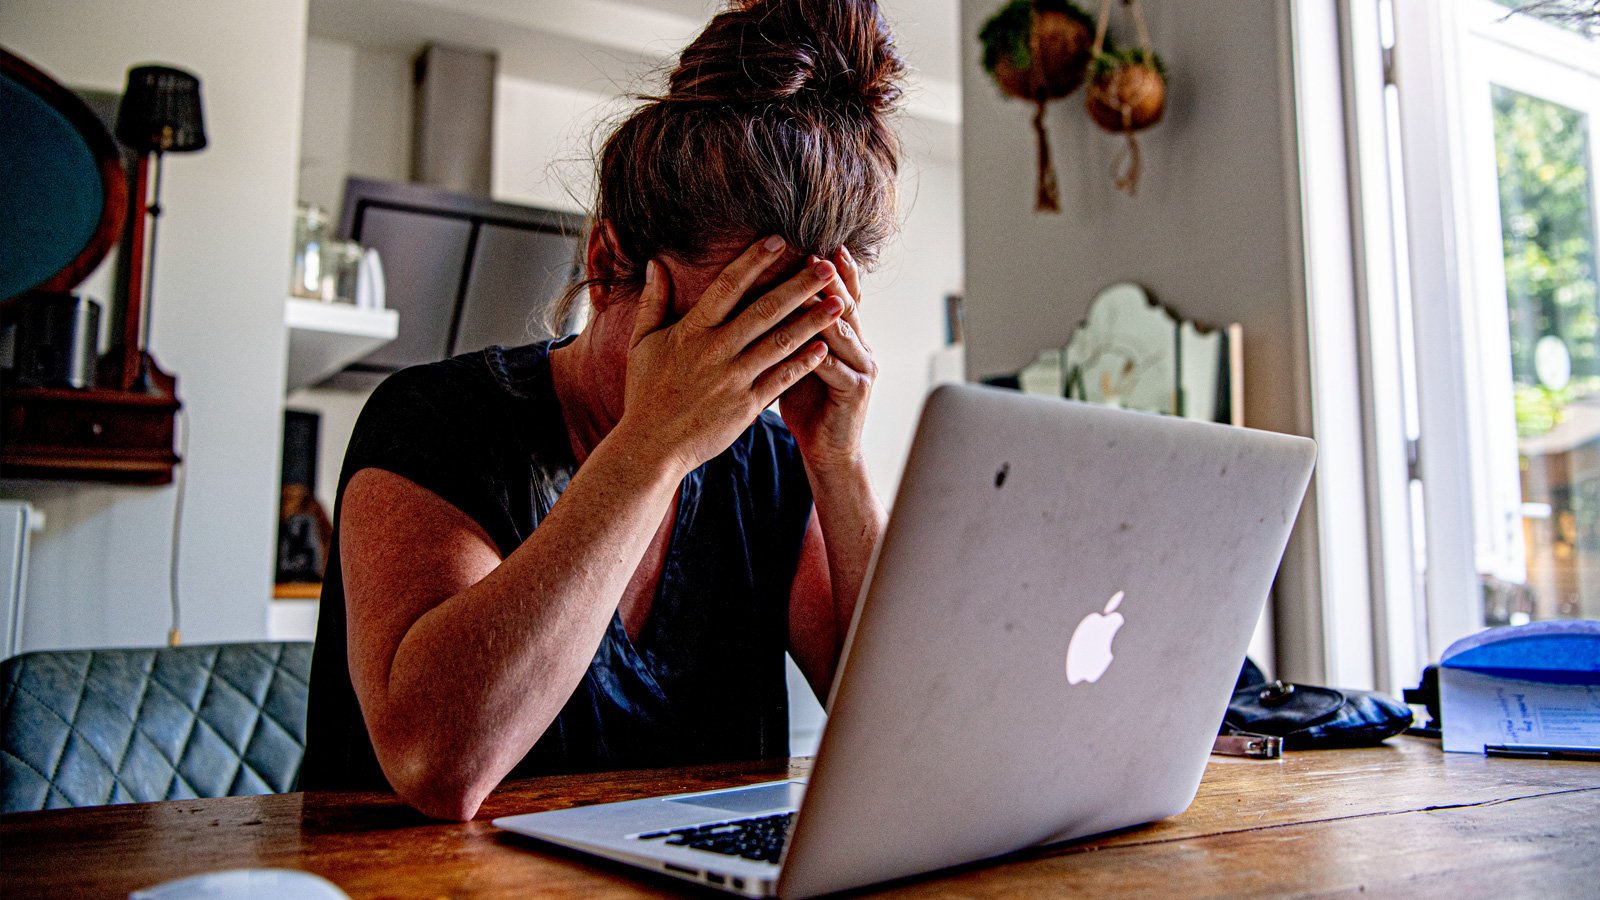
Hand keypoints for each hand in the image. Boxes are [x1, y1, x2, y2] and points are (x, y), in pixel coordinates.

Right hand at [615, 238, 847, 474]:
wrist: (651, 446)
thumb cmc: (646, 393)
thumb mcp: (642, 344)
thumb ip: (653, 302)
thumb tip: (656, 263)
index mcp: (692, 331)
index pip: (728, 285)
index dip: (754, 260)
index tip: (779, 240)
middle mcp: (716, 351)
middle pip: (765, 309)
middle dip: (799, 285)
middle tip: (826, 266)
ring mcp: (734, 379)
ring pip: (780, 343)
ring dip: (813, 321)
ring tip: (839, 303)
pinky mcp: (746, 406)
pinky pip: (781, 379)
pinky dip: (803, 362)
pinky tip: (825, 347)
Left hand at [779, 246, 876, 472]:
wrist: (828, 452)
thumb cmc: (808, 404)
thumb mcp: (799, 360)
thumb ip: (792, 329)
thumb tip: (763, 294)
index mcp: (845, 336)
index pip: (842, 295)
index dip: (835, 270)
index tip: (818, 243)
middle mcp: (859, 346)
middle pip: (846, 304)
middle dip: (831, 279)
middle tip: (815, 255)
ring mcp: (861, 367)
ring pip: (842, 331)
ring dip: (826, 309)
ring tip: (811, 288)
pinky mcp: (855, 391)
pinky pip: (834, 366)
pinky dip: (819, 351)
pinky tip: (807, 339)